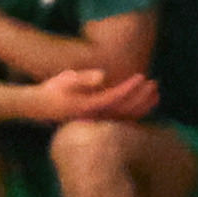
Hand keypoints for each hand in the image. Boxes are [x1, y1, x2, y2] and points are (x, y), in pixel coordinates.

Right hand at [32, 66, 157, 122]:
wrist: (41, 107)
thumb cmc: (53, 90)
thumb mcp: (65, 80)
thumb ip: (84, 79)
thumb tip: (103, 75)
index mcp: (89, 106)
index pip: (115, 96)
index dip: (130, 87)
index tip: (142, 77)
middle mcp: (96, 116)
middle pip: (124, 108)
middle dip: (141, 96)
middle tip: (154, 83)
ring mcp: (98, 120)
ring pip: (125, 116)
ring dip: (142, 105)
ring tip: (156, 94)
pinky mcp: (99, 121)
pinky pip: (122, 119)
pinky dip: (136, 112)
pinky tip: (145, 105)